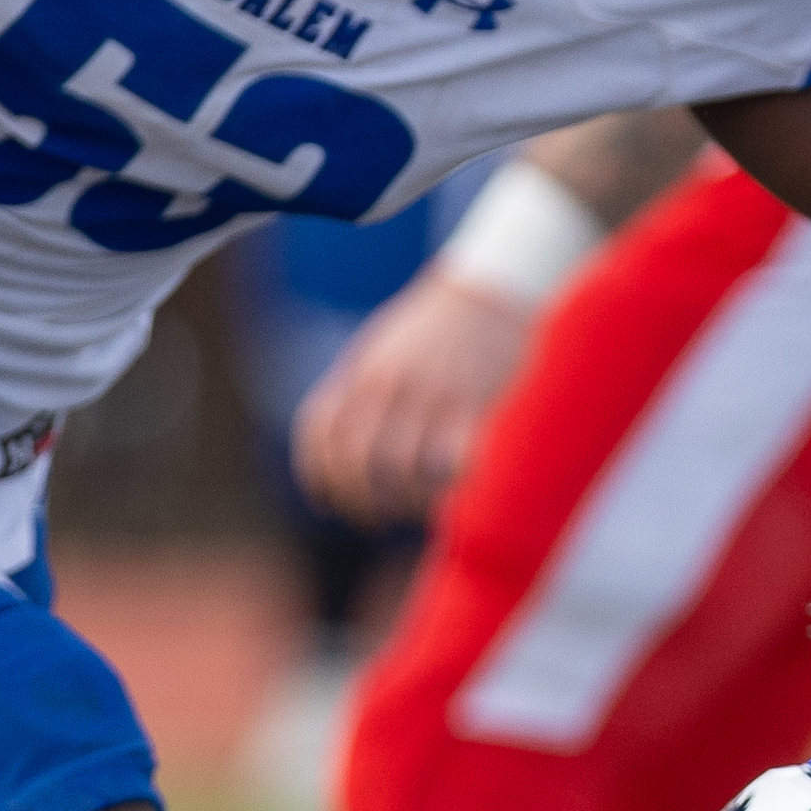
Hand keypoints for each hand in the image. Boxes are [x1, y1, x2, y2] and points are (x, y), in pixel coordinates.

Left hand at [290, 269, 534, 523]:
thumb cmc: (435, 328)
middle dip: (362, 503)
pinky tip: (452, 494)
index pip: (322, 437)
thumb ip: (359, 392)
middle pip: (359, 463)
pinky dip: (449, 490)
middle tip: (375, 518)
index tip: (331, 503)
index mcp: (364, 374)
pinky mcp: (476, 409)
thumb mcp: (381, 350)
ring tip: (416, 509)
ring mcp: (433, 398)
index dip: (318, 479)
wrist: (493, 293)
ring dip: (406, 503)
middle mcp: (392, 387)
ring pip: (403, 471)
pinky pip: (454, 467)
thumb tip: (338, 450)